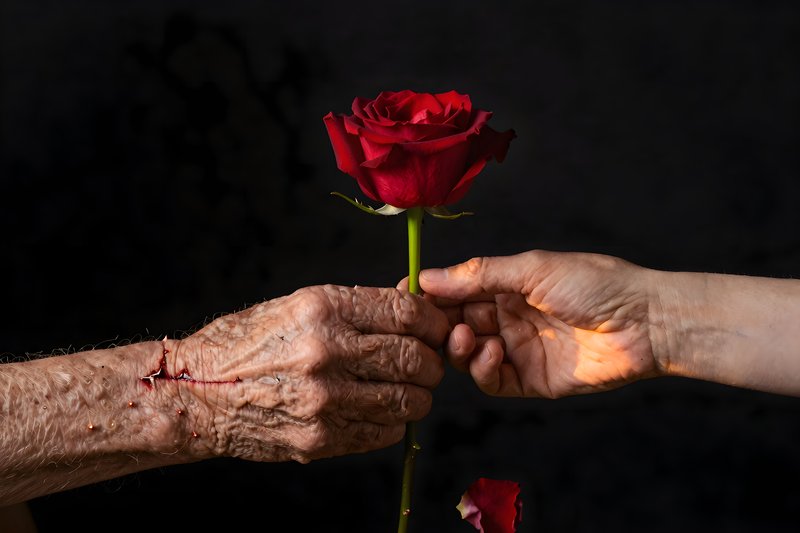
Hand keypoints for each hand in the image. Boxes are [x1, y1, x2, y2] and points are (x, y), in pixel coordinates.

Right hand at [172, 285, 446, 462]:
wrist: (199, 392)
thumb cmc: (250, 342)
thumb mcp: (300, 305)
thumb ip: (358, 309)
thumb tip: (414, 309)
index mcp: (323, 309)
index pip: (407, 313)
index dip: (433, 321)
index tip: (436, 328)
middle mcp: (326, 352)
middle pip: (415, 358)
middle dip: (431, 361)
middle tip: (424, 361)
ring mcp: (324, 400)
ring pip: (409, 400)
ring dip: (417, 395)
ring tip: (403, 387)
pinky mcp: (320, 438)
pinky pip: (385, 432)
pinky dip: (393, 422)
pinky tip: (376, 410)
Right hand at [415, 251, 659, 397]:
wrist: (645, 322)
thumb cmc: (595, 284)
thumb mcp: (532, 269)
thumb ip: (479, 275)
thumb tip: (428, 277)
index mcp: (506, 284)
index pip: (455, 290)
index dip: (430, 294)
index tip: (404, 295)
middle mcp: (507, 316)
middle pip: (455, 322)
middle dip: (438, 323)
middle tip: (425, 324)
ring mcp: (517, 349)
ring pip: (467, 354)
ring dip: (457, 346)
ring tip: (465, 336)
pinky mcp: (530, 380)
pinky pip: (491, 380)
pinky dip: (483, 369)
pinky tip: (493, 352)